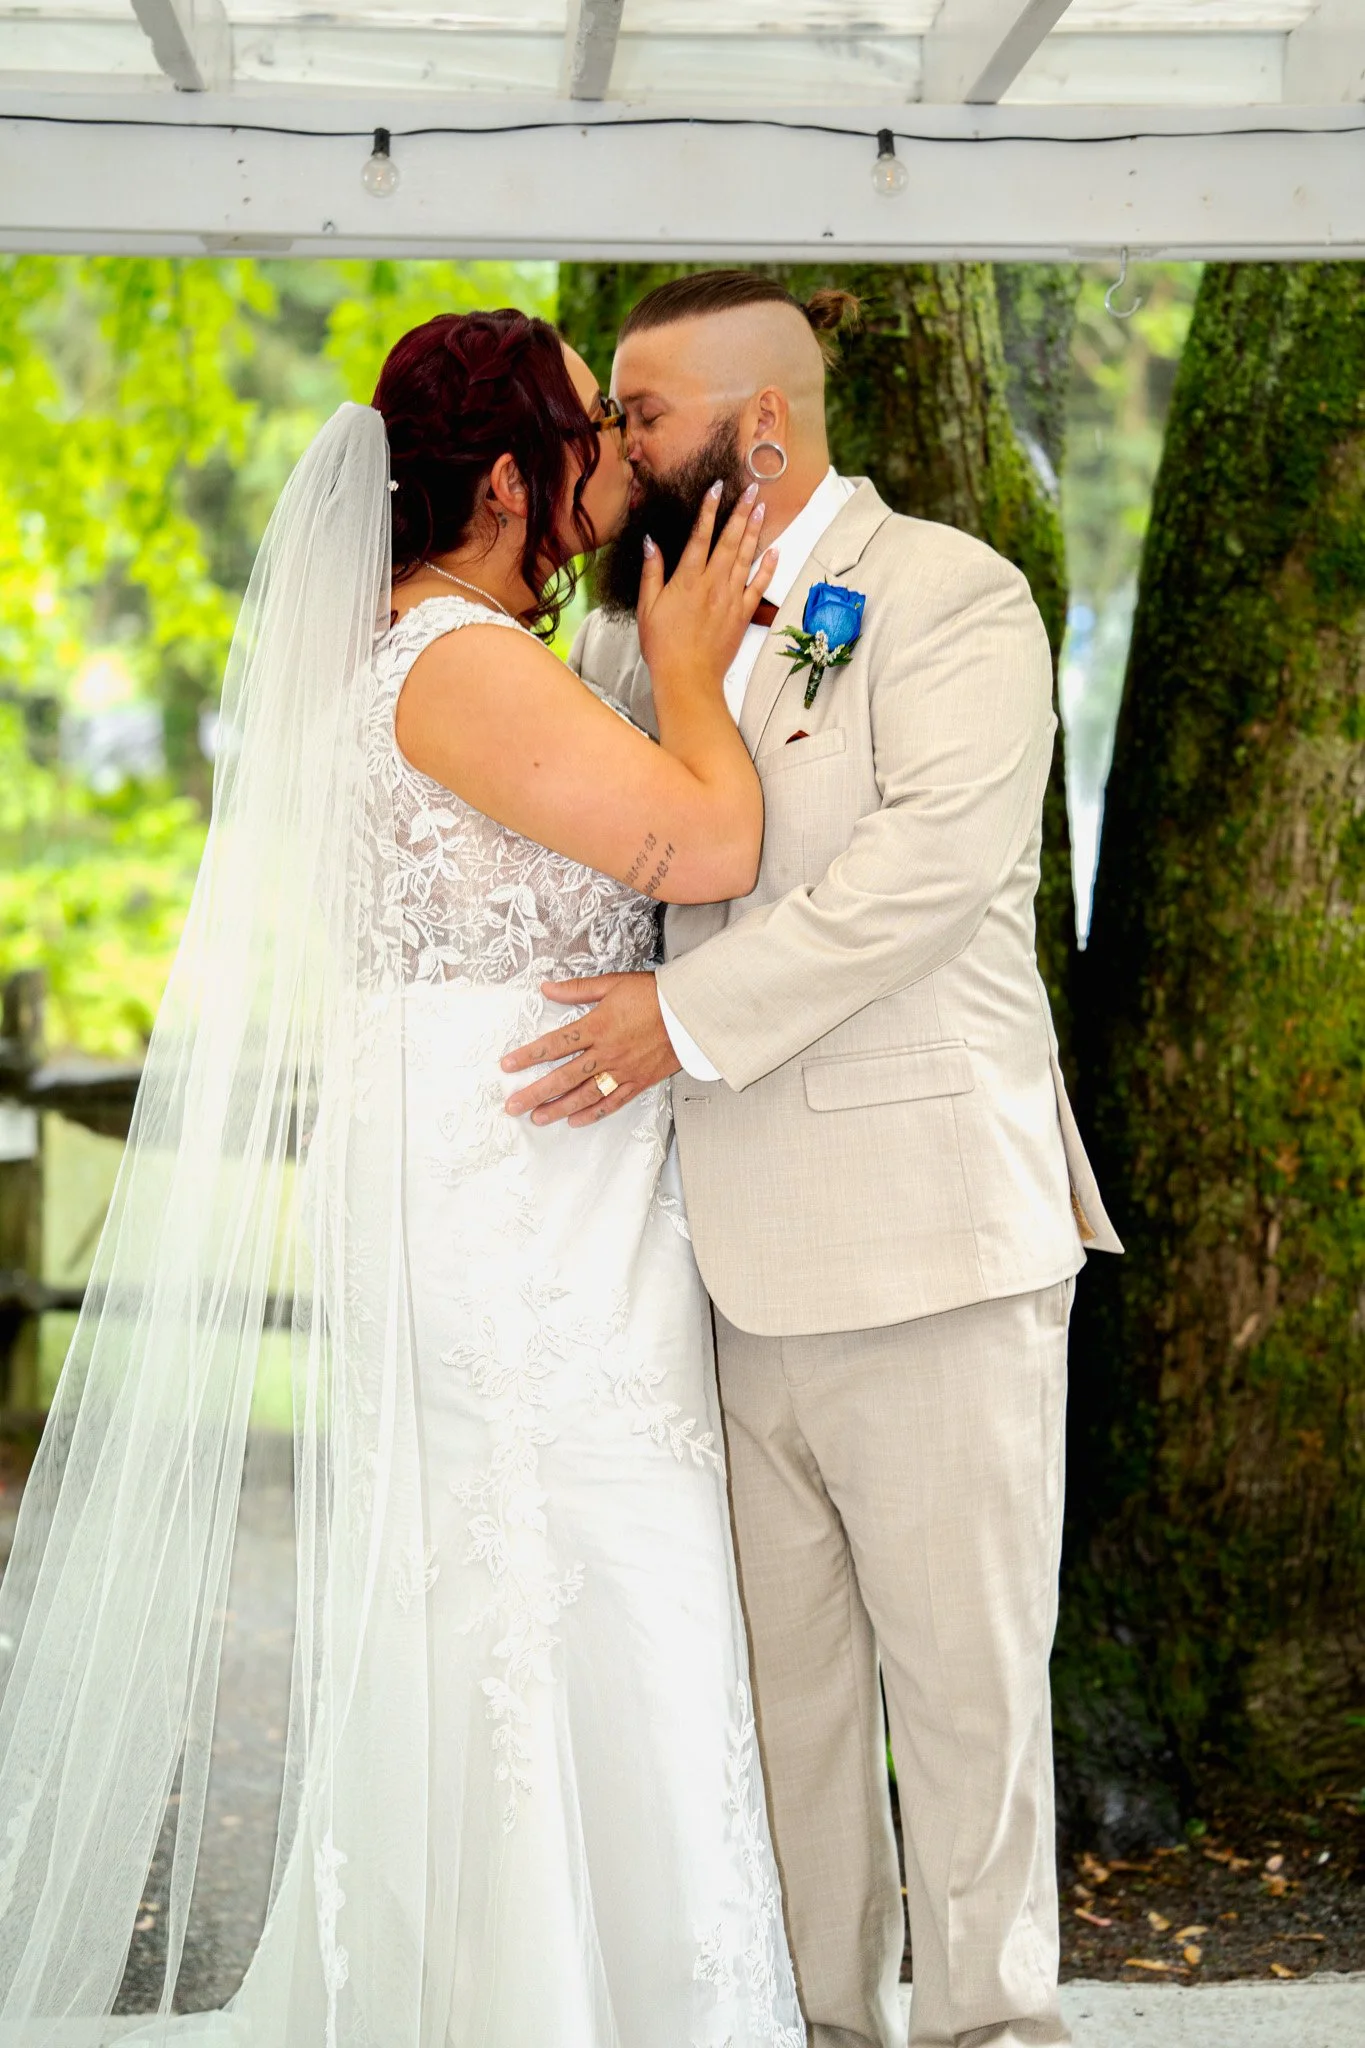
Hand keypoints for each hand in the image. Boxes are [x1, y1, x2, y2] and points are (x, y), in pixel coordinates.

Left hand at [501, 973, 680, 1126]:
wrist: (692, 1011)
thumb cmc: (655, 995)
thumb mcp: (613, 984)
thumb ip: (577, 989)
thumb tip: (547, 988)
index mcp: (597, 1026)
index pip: (554, 1044)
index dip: (528, 1056)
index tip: (507, 1066)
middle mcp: (606, 1052)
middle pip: (563, 1076)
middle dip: (535, 1092)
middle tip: (513, 1106)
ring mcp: (623, 1070)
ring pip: (585, 1094)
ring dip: (559, 1108)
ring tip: (538, 1118)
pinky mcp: (639, 1081)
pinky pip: (613, 1102)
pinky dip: (593, 1113)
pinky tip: (576, 1121)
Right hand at [636, 480, 777, 688]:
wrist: (688, 677)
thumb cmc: (663, 645)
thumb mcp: (647, 607)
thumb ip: (652, 572)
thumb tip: (651, 541)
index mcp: (687, 579)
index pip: (699, 535)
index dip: (709, 509)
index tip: (718, 487)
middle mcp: (712, 583)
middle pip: (729, 540)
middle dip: (741, 512)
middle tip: (753, 489)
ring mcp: (730, 598)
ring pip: (746, 557)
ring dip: (755, 531)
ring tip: (762, 508)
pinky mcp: (743, 614)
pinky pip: (759, 586)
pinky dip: (768, 568)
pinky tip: (775, 551)